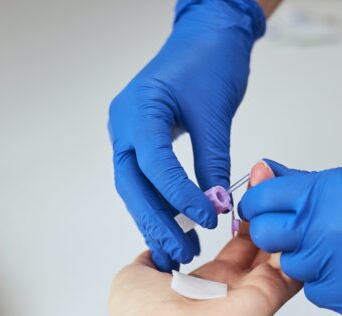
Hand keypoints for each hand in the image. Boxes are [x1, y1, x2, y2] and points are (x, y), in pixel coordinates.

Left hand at [96, 166, 298, 315]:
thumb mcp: (134, 276)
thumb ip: (150, 259)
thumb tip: (154, 251)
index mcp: (200, 286)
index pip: (231, 250)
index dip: (240, 220)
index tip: (244, 195)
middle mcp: (228, 291)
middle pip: (258, 247)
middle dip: (264, 213)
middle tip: (267, 180)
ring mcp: (250, 295)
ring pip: (276, 253)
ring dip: (281, 221)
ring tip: (282, 185)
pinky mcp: (267, 298)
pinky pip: (291, 269)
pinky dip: (297, 241)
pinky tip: (295, 211)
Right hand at [109, 0, 265, 272]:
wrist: (208, 36)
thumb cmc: (210, 61)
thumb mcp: (215, 113)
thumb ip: (213, 161)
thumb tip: (217, 205)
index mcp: (139, 111)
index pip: (155, 166)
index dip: (180, 198)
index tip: (207, 220)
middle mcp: (124, 125)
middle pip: (133, 186)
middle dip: (157, 222)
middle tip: (182, 253)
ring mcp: (128, 135)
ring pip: (136, 188)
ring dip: (157, 221)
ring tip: (179, 251)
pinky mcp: (140, 143)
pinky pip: (145, 181)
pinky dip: (161, 205)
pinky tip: (176, 228)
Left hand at [238, 158, 341, 314]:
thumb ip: (305, 183)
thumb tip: (267, 175)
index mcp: (327, 196)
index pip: (264, 200)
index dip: (259, 201)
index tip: (262, 205)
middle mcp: (329, 233)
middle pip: (268, 237)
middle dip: (275, 231)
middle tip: (295, 226)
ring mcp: (340, 269)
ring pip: (292, 267)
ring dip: (305, 257)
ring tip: (336, 243)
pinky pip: (318, 291)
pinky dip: (327, 280)